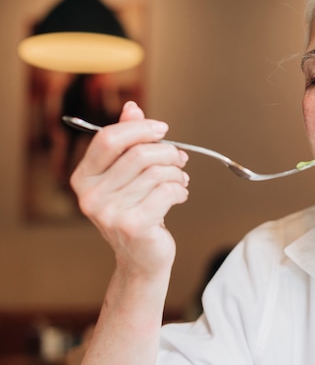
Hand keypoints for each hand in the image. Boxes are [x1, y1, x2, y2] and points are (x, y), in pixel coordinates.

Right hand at [70, 101, 189, 278]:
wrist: (142, 258)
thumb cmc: (136, 210)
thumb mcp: (126, 175)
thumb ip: (126, 141)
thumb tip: (132, 107)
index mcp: (83, 178)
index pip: (109, 139)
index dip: (140, 128)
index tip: (162, 129)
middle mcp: (90, 196)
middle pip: (139, 154)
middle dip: (168, 152)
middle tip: (180, 159)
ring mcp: (110, 213)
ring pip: (157, 172)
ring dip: (177, 173)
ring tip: (179, 180)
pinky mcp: (133, 225)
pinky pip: (167, 191)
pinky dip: (180, 190)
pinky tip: (179, 195)